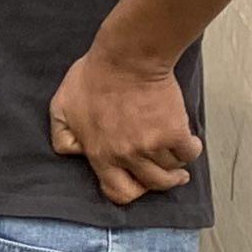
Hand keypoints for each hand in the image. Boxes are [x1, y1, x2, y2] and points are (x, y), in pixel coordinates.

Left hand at [49, 45, 200, 204]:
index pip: (117, 192)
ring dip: (175, 165)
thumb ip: (62, 136)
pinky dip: (191, 149)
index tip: (138, 183)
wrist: (126, 60)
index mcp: (98, 153)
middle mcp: (125, 155)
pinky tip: (187, 142)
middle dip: (161, 182)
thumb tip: (74, 154)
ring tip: (176, 156)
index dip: (129, 191)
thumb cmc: (94, 77)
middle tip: (170, 176)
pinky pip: (190, 153)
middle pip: (152, 185)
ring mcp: (151, 146)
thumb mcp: (61, 108)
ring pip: (171, 170)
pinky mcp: (175, 133)